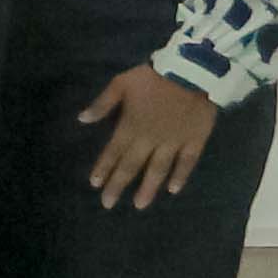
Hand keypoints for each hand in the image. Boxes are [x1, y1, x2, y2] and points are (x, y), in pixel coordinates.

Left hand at [82, 67, 219, 210]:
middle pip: (132, 166)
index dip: (103, 168)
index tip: (95, 185)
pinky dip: (181, 176)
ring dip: (148, 188)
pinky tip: (173, 190)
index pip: (113, 152)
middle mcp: (150, 139)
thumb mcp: (121, 83)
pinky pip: (187, 162)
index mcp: (130, 126)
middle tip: (108, 204)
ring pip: (159, 170)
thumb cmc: (153, 77)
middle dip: (119, 185)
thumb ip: (102, 104)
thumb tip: (81, 119)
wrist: (192, 71)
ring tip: (139, 205)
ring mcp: (174, 142)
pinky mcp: (195, 140)